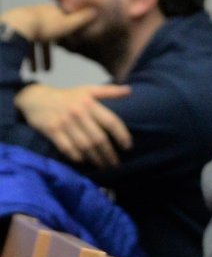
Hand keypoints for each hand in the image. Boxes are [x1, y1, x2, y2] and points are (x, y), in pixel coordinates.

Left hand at [0, 4, 96, 71]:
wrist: (20, 25)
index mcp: (52, 13)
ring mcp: (27, 25)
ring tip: (40, 71)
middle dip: (49, 54)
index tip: (69, 45)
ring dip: (39, 58)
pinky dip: (29, 58)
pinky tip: (32, 69)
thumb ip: (83, 19)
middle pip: (48, 37)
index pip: (62, 23)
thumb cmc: (47, 25)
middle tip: (50, 68)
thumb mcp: (70, 23)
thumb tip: (96, 11)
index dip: (67, 35)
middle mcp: (39, 17)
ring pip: (35, 44)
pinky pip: (25, 47)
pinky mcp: (18, 33)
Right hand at [16, 83, 131, 167]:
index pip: (111, 122)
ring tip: (104, 166)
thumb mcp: (88, 90)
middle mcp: (79, 114)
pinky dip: (76, 156)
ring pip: (84, 146)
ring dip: (96, 159)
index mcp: (90, 104)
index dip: (122, 135)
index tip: (127, 147)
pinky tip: (84, 161)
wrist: (36, 98)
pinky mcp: (52, 131)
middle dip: (109, 154)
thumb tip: (130, 90)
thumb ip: (109, 91)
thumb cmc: (67, 96)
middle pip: (98, 138)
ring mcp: (65, 123)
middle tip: (116, 164)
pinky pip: (67, 148)